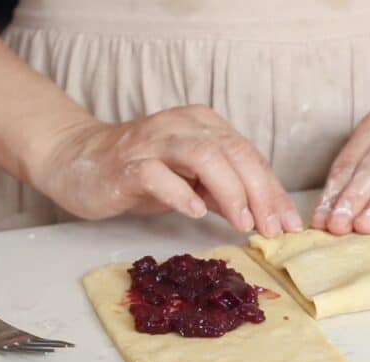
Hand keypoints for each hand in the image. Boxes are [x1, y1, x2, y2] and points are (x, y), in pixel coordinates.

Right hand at [29, 105, 301, 236]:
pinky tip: (196, 212)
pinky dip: (181, 193)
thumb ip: (226, 192)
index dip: (274, 191)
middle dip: (260, 193)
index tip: (290, 224)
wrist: (79, 161)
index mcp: (205, 125)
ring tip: (242, 223)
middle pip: (234, 153)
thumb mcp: (193, 182)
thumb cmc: (143, 172)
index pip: (250, 155)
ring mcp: (154, 141)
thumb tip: (266, 216)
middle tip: (273, 229)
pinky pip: (158, 174)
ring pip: (203, 156)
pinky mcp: (127, 163)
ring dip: (229, 192)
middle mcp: (183, 125)